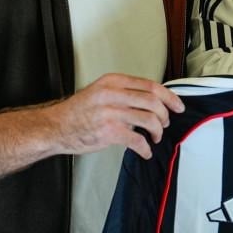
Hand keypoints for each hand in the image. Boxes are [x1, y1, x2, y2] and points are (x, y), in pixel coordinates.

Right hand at [50, 73, 183, 158]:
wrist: (55, 127)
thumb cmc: (78, 112)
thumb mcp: (100, 91)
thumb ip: (123, 92)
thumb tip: (150, 100)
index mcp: (113, 82)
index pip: (150, 85)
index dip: (169, 97)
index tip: (177, 105)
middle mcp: (113, 94)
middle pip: (153, 101)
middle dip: (164, 114)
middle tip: (165, 123)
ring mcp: (111, 113)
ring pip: (149, 119)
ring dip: (157, 131)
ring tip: (155, 137)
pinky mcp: (109, 132)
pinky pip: (137, 140)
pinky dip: (145, 148)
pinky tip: (145, 151)